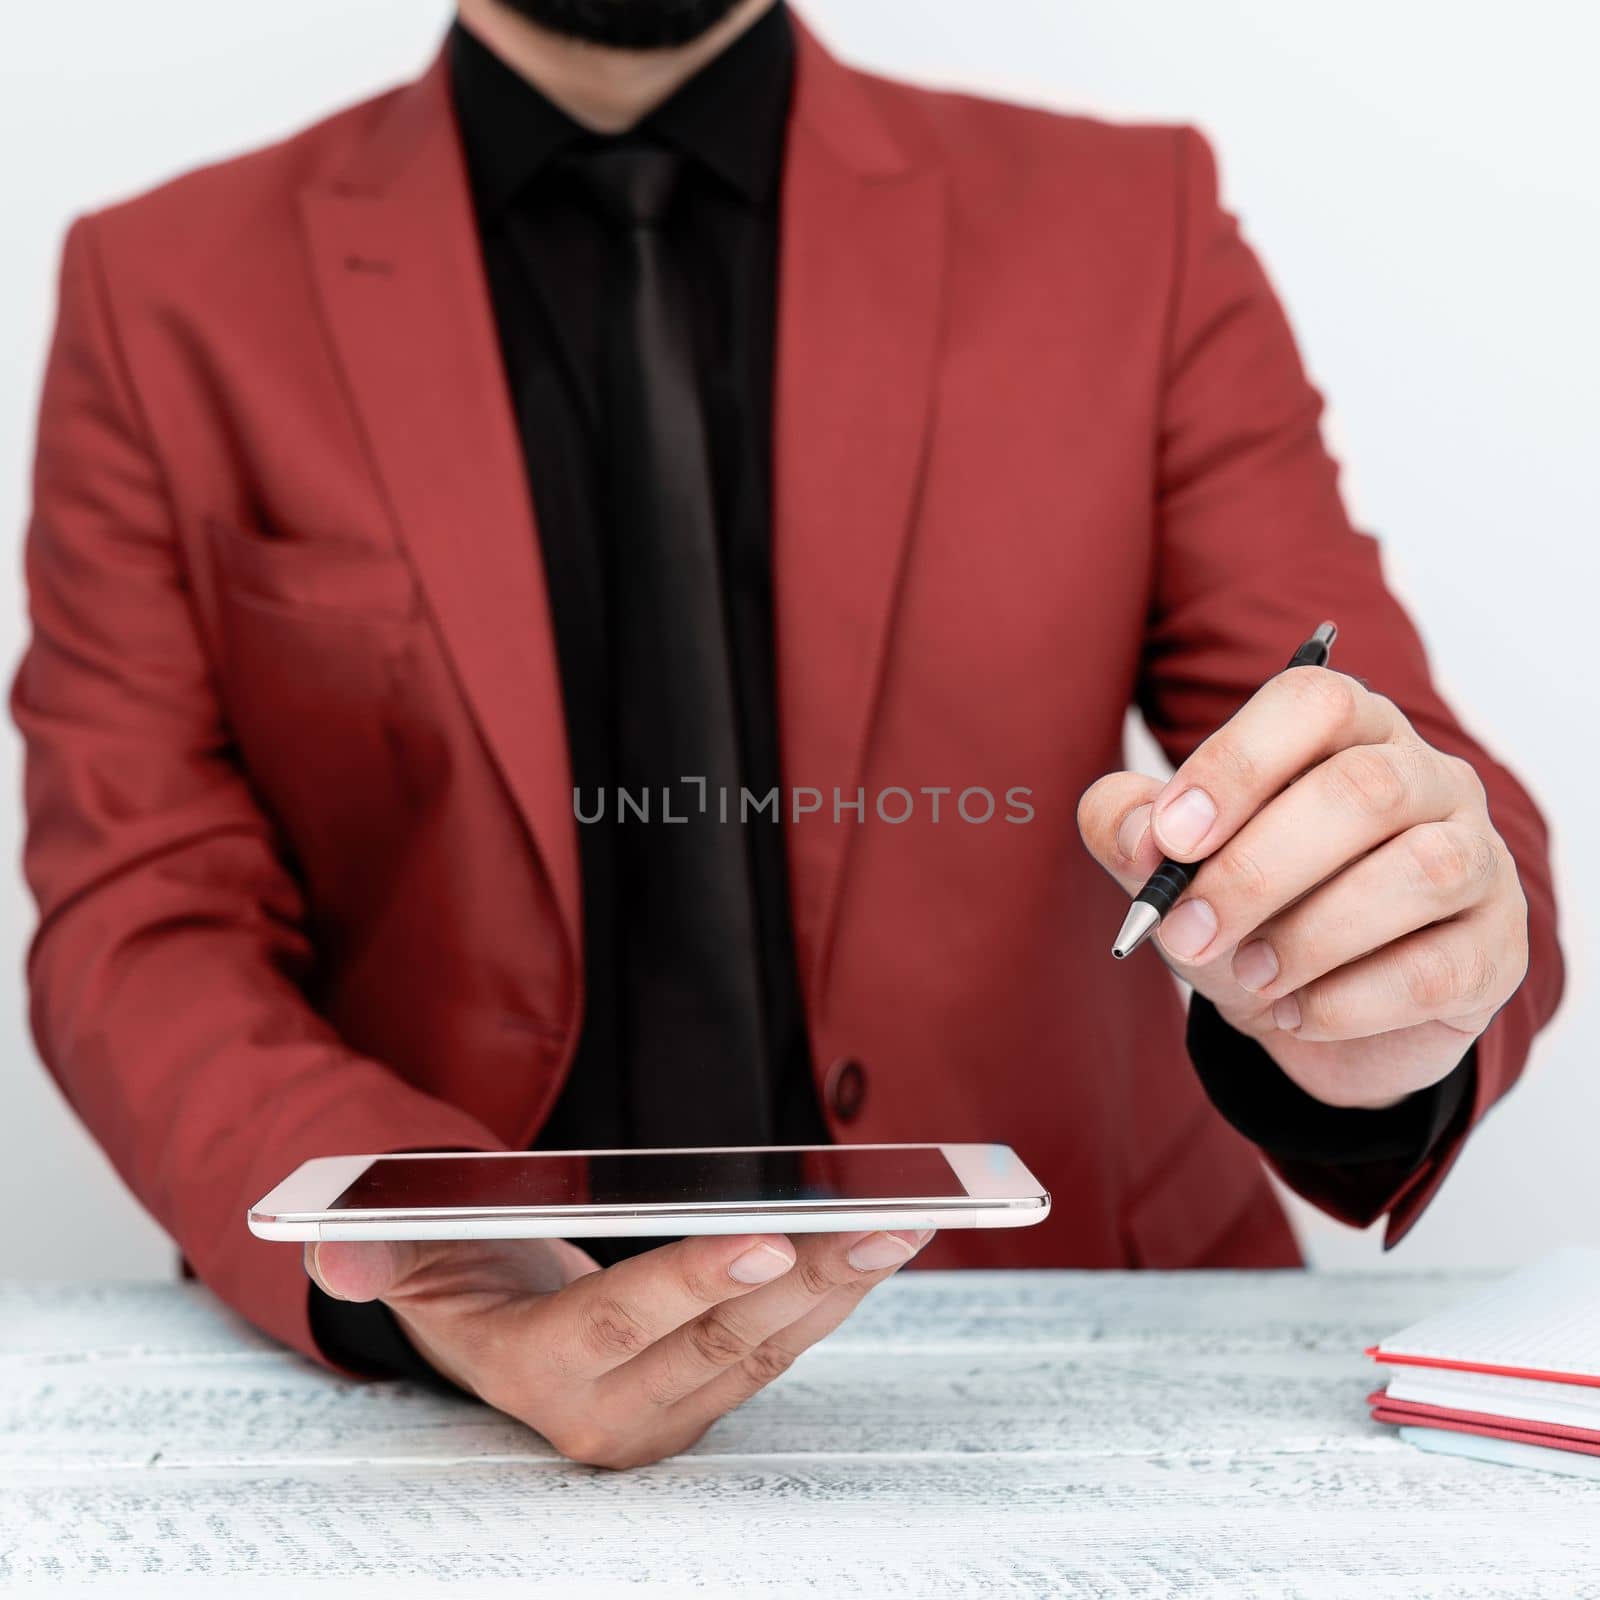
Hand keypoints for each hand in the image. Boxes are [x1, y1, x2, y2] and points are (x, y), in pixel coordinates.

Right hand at [305, 1226, 930, 1468]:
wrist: (489, 1331)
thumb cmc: (454, 1273)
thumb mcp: (400, 1256)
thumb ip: (372, 1250)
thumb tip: (339, 1248)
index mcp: (535, 1371)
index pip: (623, 1323)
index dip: (695, 1281)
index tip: (773, 1239)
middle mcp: (609, 1411)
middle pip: (721, 1340)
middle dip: (810, 1280)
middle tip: (887, 1223)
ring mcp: (665, 1415)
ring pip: (766, 1351)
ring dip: (840, 1289)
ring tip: (905, 1225)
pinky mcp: (703, 1401)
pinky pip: (776, 1351)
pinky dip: (829, 1298)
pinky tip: (874, 1249)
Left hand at [1078, 667, 1528, 1110]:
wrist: (1305, 1009)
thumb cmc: (1245, 908)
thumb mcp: (1172, 867)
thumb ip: (1131, 829)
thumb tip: (1136, 833)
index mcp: (1347, 730)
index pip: (1313, 703)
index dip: (1238, 765)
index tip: (1171, 838)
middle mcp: (1428, 778)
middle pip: (1364, 790)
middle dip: (1258, 869)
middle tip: (1186, 930)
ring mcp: (1478, 860)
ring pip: (1420, 873)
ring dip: (1310, 936)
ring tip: (1247, 975)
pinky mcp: (1496, 950)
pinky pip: (1438, 969)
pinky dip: (1349, 1002)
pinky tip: (1296, 1012)